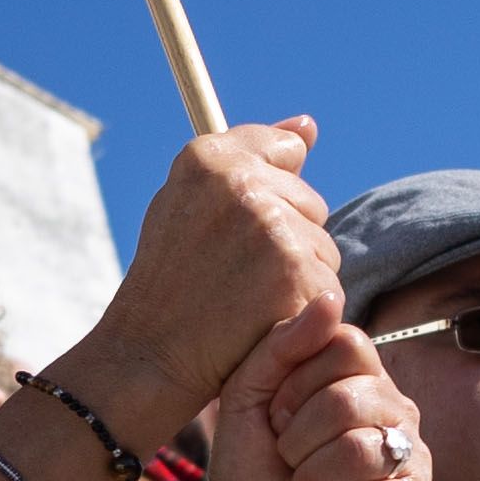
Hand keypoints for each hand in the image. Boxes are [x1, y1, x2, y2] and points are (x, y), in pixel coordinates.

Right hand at [87, 118, 341, 434]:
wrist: (152, 353)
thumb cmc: (170, 280)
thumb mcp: (187, 204)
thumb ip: (247, 159)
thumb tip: (308, 127)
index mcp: (208, 158)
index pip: (284, 149)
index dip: (271, 191)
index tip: (243, 225)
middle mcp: (241, 182)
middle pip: (311, 202)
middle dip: (288, 237)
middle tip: (237, 273)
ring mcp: (271, 226)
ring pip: (323, 247)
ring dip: (299, 275)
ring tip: (247, 298)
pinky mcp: (295, 272)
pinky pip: (327, 285)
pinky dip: (304, 309)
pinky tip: (263, 319)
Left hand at [205, 299, 430, 480]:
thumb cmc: (253, 468)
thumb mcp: (248, 398)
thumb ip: (281, 345)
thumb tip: (331, 297)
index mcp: (364, 379)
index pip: (349, 344)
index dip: (297, 383)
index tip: (276, 417)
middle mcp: (398, 413)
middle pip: (351, 398)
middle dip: (297, 438)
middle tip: (289, 461)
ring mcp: (413, 461)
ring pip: (359, 450)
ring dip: (310, 480)